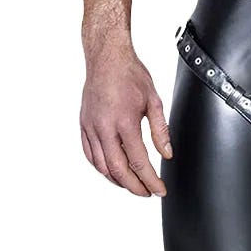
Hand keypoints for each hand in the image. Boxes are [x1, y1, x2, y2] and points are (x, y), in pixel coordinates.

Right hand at [80, 40, 171, 196]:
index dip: (150, 180)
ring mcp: (91, 127)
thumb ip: (161, 131)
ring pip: (101, 166)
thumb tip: (167, 155)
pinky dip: (101, 168)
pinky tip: (113, 172)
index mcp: (124, 121)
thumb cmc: (130, 75)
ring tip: (133, 185)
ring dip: (118, 181)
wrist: (106, 57)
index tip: (160, 190)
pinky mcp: (83, 125)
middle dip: (134, 187)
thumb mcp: (154, 101)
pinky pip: (90, 155)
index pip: (138, 161)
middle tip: (147, 193)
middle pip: (118, 170)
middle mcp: (104, 126)